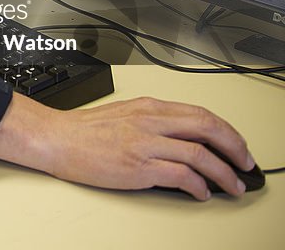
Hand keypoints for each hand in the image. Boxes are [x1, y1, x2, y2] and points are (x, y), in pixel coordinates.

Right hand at [0, 94, 253, 200]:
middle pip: (208, 128)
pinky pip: (181, 176)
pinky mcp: (137, 166)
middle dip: (235, 147)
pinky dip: (198, 185)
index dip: (226, 131)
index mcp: (148, 107)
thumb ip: (151, 122)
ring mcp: (144, 143)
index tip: (236, 145)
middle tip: (245, 164)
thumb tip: (179, 140)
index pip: (200, 113)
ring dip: (223, 172)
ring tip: (232, 185)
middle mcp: (150, 121)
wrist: (54, 138)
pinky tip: (201, 192)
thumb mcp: (122, 114)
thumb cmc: (81, 130)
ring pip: (200, 154)